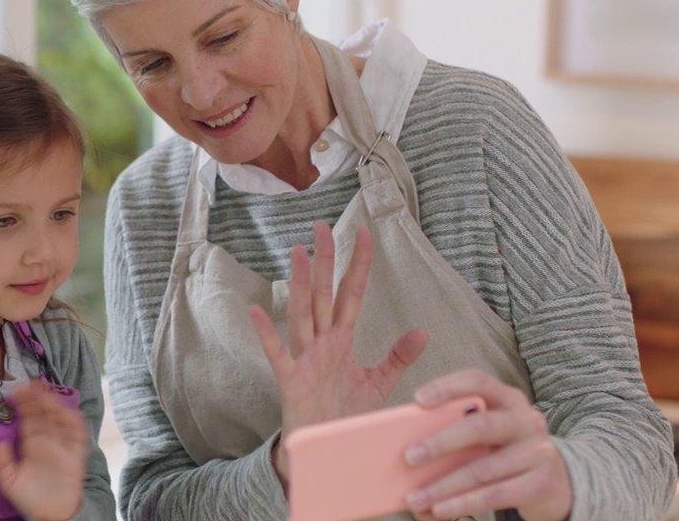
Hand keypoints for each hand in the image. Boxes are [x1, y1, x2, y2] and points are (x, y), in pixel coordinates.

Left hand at [0, 382, 89, 520]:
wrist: (50, 513)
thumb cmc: (29, 497)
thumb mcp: (9, 481)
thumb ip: (2, 463)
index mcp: (32, 444)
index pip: (29, 418)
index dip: (24, 404)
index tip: (17, 390)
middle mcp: (48, 441)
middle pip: (45, 414)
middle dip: (39, 398)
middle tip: (32, 384)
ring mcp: (63, 446)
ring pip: (61, 420)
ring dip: (55, 406)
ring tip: (46, 395)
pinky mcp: (76, 455)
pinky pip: (78, 435)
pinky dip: (75, 423)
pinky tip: (67, 412)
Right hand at [249, 222, 428, 484]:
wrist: (324, 452)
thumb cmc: (345, 415)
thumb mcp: (377, 383)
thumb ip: (396, 356)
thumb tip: (422, 331)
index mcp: (341, 340)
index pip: (351, 294)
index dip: (357, 265)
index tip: (363, 233)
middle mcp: (321, 343)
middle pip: (324, 295)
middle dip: (325, 261)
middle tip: (322, 226)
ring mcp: (304, 359)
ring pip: (302, 315)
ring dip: (300, 286)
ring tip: (299, 254)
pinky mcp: (290, 381)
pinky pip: (277, 354)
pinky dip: (266, 333)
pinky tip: (256, 310)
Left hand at [404, 369, 571, 520]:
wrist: (551, 482)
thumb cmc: (502, 450)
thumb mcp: (485, 432)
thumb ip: (456, 427)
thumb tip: (407, 444)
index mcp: (507, 398)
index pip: (477, 381)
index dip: (448, 387)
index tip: (418, 399)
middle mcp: (527, 420)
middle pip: (480, 426)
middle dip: (440, 443)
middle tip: (409, 457)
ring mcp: (538, 452)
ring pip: (482, 470)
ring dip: (443, 487)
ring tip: (415, 499)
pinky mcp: (541, 483)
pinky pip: (494, 495)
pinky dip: (462, 504)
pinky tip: (440, 510)